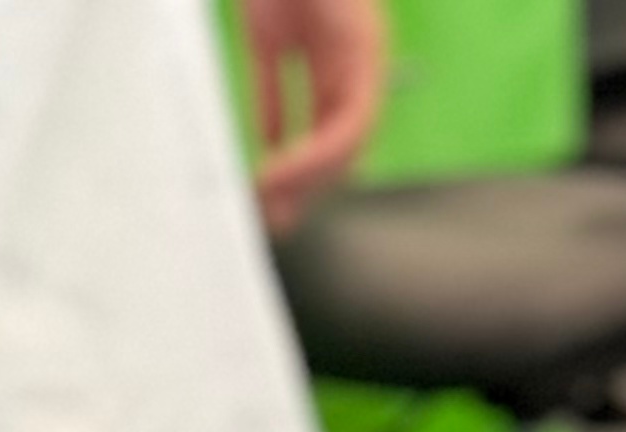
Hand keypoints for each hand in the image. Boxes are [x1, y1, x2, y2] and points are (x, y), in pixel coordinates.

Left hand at [240, 0, 385, 220]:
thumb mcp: (331, 1)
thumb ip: (326, 54)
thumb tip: (333, 115)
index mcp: (363, 49)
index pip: (352, 126)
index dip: (318, 161)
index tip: (276, 180)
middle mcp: (342, 55)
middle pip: (337, 137)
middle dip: (309, 180)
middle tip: (275, 215)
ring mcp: (310, 46)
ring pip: (311, 125)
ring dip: (293, 166)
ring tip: (267, 201)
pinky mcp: (273, 32)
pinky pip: (276, 90)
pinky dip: (270, 127)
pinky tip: (261, 156)